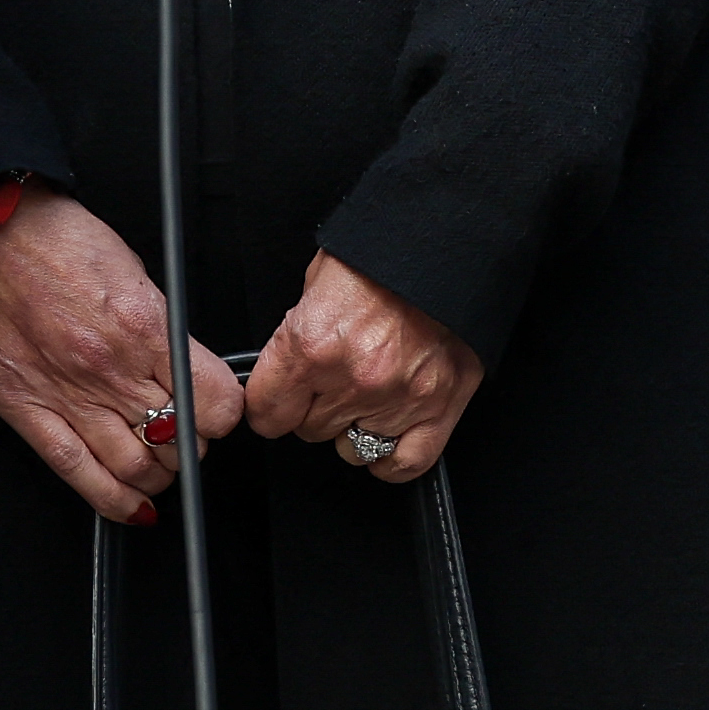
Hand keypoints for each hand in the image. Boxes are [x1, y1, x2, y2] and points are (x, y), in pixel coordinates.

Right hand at [0, 190, 238, 525]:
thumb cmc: (52, 239)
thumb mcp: (132, 271)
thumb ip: (160, 328)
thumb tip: (183, 367)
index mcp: (145, 328)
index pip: (216, 404)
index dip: (221, 413)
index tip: (213, 410)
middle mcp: (112, 369)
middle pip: (180, 442)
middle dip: (189, 445)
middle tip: (180, 434)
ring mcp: (68, 395)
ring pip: (137, 469)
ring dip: (157, 476)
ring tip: (154, 464)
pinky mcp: (26, 410)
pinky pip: (78, 472)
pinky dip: (114, 500)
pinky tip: (132, 505)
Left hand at [238, 252, 481, 484]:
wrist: (441, 246)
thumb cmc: (377, 259)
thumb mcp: (315, 285)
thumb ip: (297, 336)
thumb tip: (284, 372)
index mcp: (312, 344)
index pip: (267, 412)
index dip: (268, 405)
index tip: (275, 399)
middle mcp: (353, 379)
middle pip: (309, 429)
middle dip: (313, 408)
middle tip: (330, 379)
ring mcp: (398, 399)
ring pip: (352, 449)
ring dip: (352, 427)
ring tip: (363, 395)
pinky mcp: (439, 408)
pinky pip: (405, 463)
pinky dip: (391, 457)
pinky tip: (386, 434)